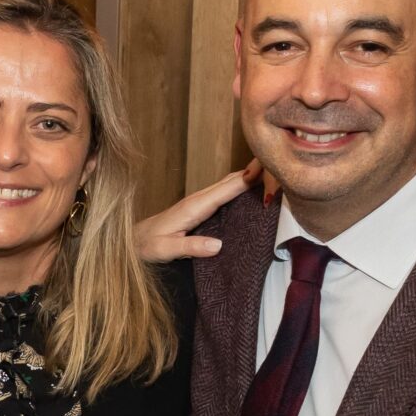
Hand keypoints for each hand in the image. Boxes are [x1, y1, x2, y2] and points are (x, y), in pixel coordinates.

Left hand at [138, 164, 267, 262]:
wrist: (132, 242)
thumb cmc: (147, 246)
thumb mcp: (166, 250)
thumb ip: (191, 247)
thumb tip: (218, 245)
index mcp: (195, 206)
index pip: (227, 187)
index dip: (249, 177)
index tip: (270, 167)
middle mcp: (200, 198)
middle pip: (233, 180)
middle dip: (256, 171)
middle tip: (283, 165)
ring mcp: (201, 201)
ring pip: (231, 184)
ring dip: (252, 177)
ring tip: (276, 172)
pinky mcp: (201, 207)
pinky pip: (227, 193)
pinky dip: (243, 187)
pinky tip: (256, 188)